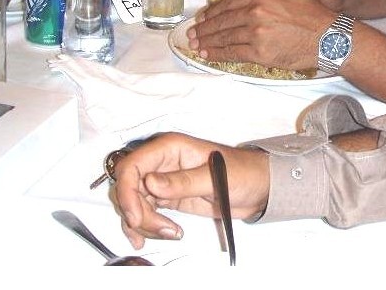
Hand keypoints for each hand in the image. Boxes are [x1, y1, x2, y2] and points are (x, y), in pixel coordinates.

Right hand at [109, 132, 269, 249]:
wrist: (258, 187)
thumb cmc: (243, 172)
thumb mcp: (214, 177)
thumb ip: (182, 181)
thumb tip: (150, 183)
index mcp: (170, 147)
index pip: (132, 165)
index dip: (127, 191)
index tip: (136, 215)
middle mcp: (161, 162)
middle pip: (128, 187)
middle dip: (137, 211)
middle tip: (160, 228)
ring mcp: (162, 181)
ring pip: (133, 203)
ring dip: (143, 223)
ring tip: (170, 233)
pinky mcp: (167, 198)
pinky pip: (144, 212)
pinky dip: (144, 227)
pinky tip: (151, 237)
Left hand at [187, 0, 334, 69]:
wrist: (327, 36)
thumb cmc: (310, 13)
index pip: (228, 3)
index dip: (212, 13)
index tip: (203, 19)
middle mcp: (255, 11)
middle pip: (222, 21)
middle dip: (204, 29)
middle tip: (192, 34)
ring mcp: (256, 33)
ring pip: (225, 37)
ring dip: (207, 42)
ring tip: (196, 45)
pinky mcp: (260, 52)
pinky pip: (233, 53)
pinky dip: (218, 54)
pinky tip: (209, 55)